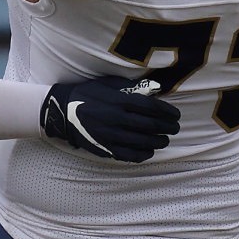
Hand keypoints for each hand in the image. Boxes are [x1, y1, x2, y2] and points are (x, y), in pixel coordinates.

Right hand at [38, 75, 181, 163]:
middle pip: (151, 126)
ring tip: (164, 140)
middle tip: (175, 128)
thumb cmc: (88, 93)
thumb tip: (156, 89)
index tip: (176, 114)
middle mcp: (116, 119)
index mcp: (119, 101)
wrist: (62, 111)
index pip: (151, 108)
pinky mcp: (105, 148)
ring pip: (143, 142)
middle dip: (168, 128)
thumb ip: (132, 87)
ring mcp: (110, 135)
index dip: (168, 112)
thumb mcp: (109, 84)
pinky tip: (149, 151)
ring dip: (159, 142)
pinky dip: (143, 154)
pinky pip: (129, 155)